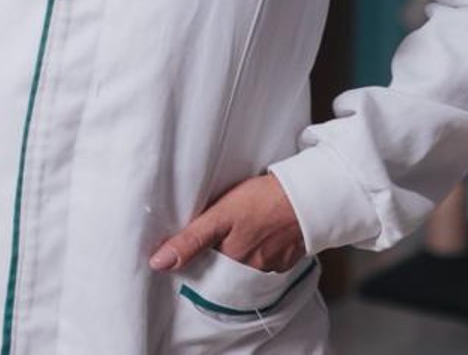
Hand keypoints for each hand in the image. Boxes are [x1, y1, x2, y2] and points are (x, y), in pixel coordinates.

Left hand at [148, 175, 304, 273]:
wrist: (308, 196)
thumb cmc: (263, 201)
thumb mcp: (219, 216)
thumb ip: (190, 241)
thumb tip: (159, 263)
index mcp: (232, 261)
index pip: (202, 272)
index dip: (192, 260)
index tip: (184, 249)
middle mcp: (252, 271)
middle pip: (223, 272)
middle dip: (214, 257)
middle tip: (213, 235)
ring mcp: (271, 266)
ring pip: (243, 266)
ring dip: (236, 254)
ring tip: (235, 231)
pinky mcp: (285, 259)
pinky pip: (264, 261)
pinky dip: (256, 250)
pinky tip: (255, 234)